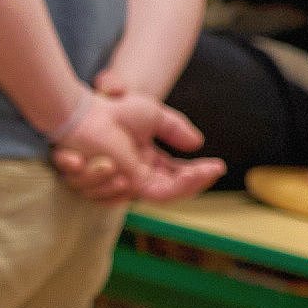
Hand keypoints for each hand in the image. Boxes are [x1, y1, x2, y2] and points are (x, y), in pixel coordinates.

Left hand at [49, 88, 220, 202]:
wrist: (89, 111)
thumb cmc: (115, 111)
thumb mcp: (154, 116)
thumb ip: (175, 130)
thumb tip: (198, 144)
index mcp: (145, 163)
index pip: (175, 177)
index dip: (198, 175)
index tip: (218, 167)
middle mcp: (136, 176)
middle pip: (172, 191)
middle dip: (196, 182)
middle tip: (213, 171)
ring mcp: (127, 181)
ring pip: (163, 196)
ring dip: (185, 184)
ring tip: (196, 171)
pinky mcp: (122, 183)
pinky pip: (150, 193)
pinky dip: (171, 186)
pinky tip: (185, 172)